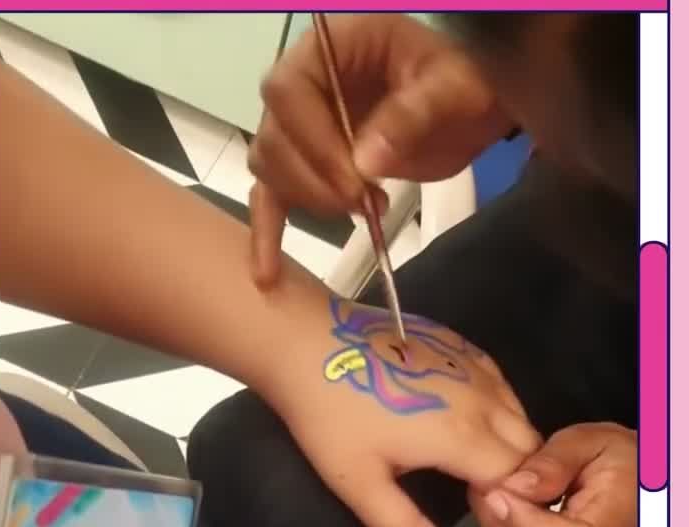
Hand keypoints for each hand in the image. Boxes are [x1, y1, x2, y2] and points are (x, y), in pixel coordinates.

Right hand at [249, 14, 509, 285]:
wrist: (468, 109)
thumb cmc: (463, 85)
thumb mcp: (452, 89)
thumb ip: (411, 115)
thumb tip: (364, 163)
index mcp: (329, 45)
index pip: (289, 92)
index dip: (314, 142)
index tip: (354, 183)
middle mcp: (303, 80)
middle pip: (274, 137)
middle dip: (317, 182)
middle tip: (366, 204)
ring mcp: (300, 125)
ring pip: (271, 169)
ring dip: (312, 203)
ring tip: (368, 209)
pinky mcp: (307, 166)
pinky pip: (272, 196)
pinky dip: (268, 234)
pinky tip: (268, 273)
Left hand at [267, 298, 539, 526]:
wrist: (305, 342)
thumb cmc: (329, 416)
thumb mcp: (357, 483)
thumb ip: (401, 525)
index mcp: (461, 436)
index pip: (516, 478)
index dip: (507, 501)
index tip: (478, 511)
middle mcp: (480, 397)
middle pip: (529, 445)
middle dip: (516, 473)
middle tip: (477, 492)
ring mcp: (473, 364)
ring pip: (519, 410)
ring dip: (510, 440)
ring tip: (472, 461)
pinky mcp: (460, 343)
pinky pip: (500, 381)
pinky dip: (499, 407)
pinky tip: (468, 421)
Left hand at [468, 423, 636, 526]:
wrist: (640, 480)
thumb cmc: (625, 462)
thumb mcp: (592, 442)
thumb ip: (553, 463)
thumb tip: (519, 485)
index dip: (522, 520)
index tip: (497, 492)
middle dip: (498, 515)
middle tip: (491, 481)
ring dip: (498, 524)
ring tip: (505, 490)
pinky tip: (516, 509)